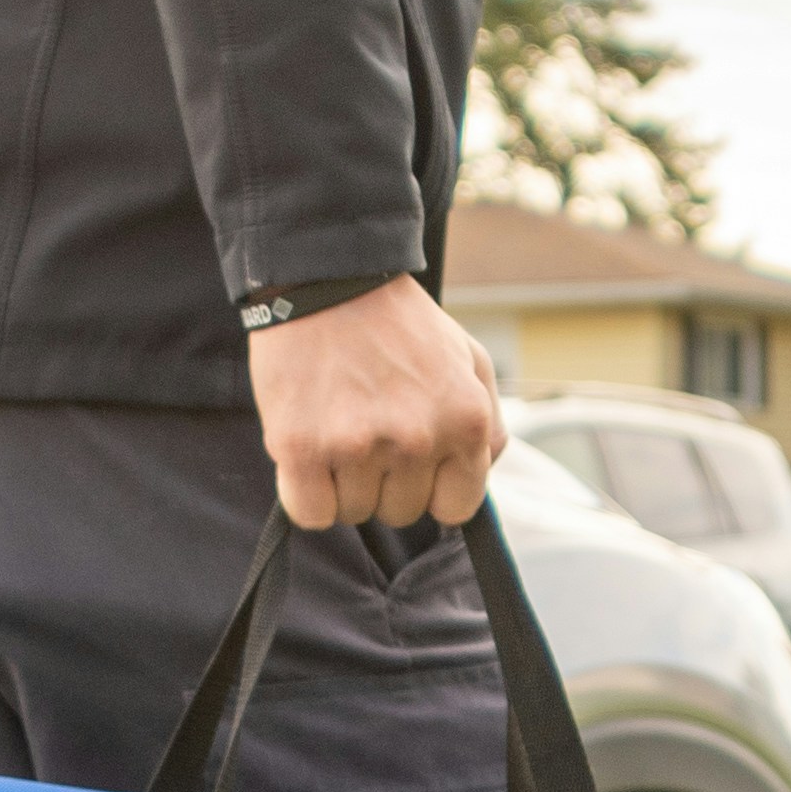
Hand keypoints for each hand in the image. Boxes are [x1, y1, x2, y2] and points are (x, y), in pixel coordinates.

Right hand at [248, 278, 505, 532]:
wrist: (327, 278)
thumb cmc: (398, 324)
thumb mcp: (469, 360)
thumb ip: (488, 426)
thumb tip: (479, 477)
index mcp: (464, 420)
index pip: (456, 507)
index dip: (431, 490)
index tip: (412, 465)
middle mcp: (416, 438)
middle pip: (400, 513)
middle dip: (384, 482)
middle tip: (367, 430)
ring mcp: (358, 445)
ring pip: (353, 513)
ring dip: (342, 483)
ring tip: (336, 427)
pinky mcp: (302, 448)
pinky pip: (310, 513)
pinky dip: (306, 494)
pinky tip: (308, 453)